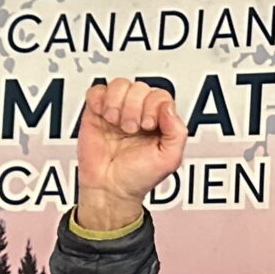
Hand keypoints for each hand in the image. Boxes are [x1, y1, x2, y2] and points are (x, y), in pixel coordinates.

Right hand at [76, 78, 187, 230]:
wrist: (110, 189)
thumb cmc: (138, 177)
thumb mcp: (169, 159)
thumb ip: (177, 132)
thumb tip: (168, 108)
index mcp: (159, 121)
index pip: (160, 95)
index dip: (153, 106)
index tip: (148, 125)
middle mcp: (139, 113)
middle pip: (139, 87)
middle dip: (134, 108)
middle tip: (131, 129)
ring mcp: (118, 111)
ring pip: (119, 84)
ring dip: (117, 103)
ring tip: (116, 123)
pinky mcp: (96, 113)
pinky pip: (97, 91)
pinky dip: (99, 99)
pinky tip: (103, 115)